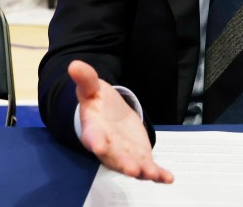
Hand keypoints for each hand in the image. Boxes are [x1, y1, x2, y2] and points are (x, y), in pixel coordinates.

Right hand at [68, 60, 173, 183]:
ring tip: (152, 174)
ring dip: (142, 171)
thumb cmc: (98, 103)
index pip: (92, 136)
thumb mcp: (92, 88)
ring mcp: (124, 155)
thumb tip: (74, 64)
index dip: (94, 141)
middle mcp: (108, 148)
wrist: (108, 115)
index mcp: (93, 130)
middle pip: (114, 157)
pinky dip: (158, 174)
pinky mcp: (139, 157)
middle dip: (123, 164)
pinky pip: (148, 168)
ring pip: (133, 166)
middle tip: (132, 169)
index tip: (97, 145)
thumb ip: (86, 79)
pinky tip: (168, 178)